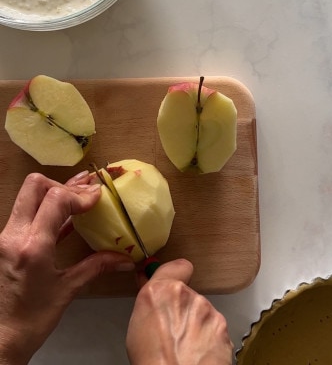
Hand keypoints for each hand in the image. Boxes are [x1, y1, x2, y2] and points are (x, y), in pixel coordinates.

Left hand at [0, 172, 134, 364]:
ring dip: (56, 193)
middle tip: (85, 195)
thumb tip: (125, 259)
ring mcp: (7, 237)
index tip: (98, 198)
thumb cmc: (31, 319)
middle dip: (63, 186)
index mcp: (33, 246)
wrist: (0, 338)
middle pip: (36, 186)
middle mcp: (14, 235)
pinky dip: (48, 209)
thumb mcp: (68, 289)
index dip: (81, 194)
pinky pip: (28, 214)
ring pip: (29, 196)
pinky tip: (70, 214)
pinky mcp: (7, 242)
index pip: (56, 199)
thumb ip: (97, 266)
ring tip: (81, 194)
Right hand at [126, 259, 232, 364]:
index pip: (178, 266)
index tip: (174, 280)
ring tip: (185, 345)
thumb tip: (151, 287)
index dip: (177, 273)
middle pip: (189, 294)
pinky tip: (198, 351)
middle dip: (184, 307)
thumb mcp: (137, 325)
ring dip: (196, 323)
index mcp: (161, 291)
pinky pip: (214, 327)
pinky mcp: (222, 326)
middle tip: (174, 328)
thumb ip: (150, 300)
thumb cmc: (153, 362)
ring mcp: (207, 310)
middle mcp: (186, 296)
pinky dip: (209, 337)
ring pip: (202, 311)